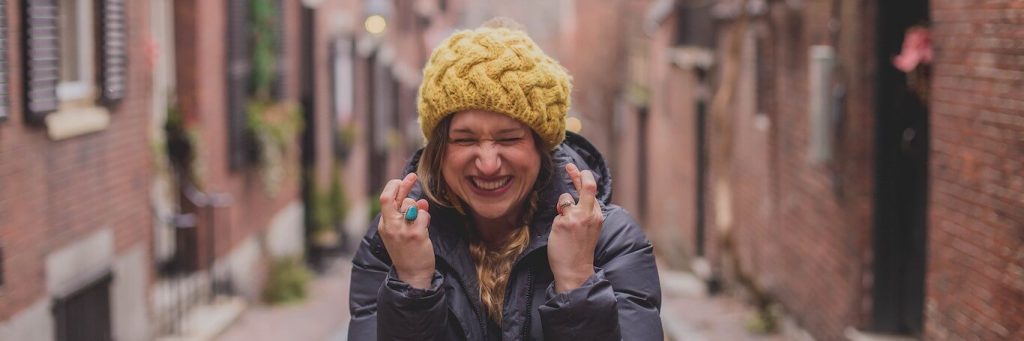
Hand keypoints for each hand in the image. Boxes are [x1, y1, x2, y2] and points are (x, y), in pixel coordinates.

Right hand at [377, 173, 434, 288]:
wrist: (412, 275)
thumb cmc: (408, 253)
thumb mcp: (401, 233)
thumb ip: (407, 216)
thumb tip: (420, 201)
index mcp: (384, 225)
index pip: (384, 199)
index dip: (394, 187)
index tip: (403, 180)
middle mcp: (390, 226)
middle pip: (390, 197)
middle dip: (403, 184)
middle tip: (413, 176)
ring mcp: (402, 230)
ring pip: (411, 204)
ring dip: (419, 209)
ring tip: (421, 222)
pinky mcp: (416, 234)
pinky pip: (423, 215)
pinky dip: (426, 218)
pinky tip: (425, 229)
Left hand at [547, 163, 602, 292]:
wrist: (575, 270)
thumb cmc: (580, 250)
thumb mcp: (590, 228)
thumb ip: (585, 211)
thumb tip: (571, 196)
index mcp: (597, 215)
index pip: (591, 190)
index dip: (582, 177)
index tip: (574, 168)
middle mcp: (589, 214)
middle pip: (587, 185)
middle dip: (577, 173)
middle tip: (569, 166)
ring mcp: (576, 217)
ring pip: (565, 198)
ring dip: (561, 206)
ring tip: (564, 225)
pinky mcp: (563, 223)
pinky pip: (556, 214)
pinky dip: (556, 222)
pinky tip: (560, 236)